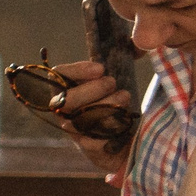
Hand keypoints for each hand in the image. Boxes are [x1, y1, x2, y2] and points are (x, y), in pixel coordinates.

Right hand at [14, 58, 130, 174]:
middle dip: (94, 89)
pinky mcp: (87, 148)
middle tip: (113, 83)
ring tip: (124, 100)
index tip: (100, 68)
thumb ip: (115, 68)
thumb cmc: (118, 105)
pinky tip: (122, 125)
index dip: (77, 71)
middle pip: (68, 99)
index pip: (57, 76)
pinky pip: (94, 140)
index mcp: (66, 90)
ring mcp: (74, 130)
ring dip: (107, 107)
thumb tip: (137, 47)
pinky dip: (111, 131)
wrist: (130, 141)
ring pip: (82, 118)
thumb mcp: (113, 84)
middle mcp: (64, 110)